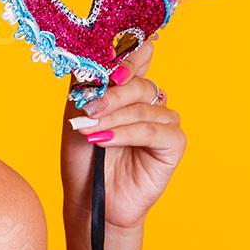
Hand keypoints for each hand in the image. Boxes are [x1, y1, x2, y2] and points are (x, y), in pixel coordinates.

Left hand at [60, 39, 186, 230]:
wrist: (89, 197)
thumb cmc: (82, 156)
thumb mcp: (76, 112)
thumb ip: (89, 81)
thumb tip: (98, 53)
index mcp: (128, 92)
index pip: (137, 62)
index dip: (132, 54)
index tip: (120, 54)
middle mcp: (149, 103)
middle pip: (139, 84)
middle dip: (112, 95)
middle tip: (89, 109)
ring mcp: (164, 122)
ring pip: (144, 108)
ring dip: (114, 118)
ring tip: (90, 131)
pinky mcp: (173, 144)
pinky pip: (154, 130)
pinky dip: (127, 133)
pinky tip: (105, 141)